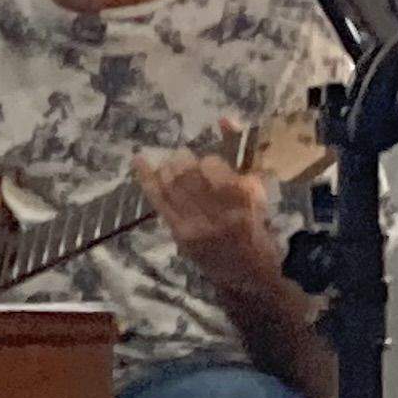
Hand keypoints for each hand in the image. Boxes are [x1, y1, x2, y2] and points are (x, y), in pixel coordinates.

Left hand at [136, 150, 280, 293]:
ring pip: (171, 182)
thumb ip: (241, 158)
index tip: (211, 166)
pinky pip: (159, 200)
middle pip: (188, 171)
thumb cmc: (257, 234)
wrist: (247, 277)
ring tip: (172, 165)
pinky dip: (147, 178)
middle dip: (184, 160)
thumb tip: (223, 120)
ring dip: (169, 168)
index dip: (209, 160)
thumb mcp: (259, 196)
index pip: (212, 164)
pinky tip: (138, 160)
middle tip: (186, 160)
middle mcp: (217, 210)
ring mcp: (196, 223)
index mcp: (242, 198)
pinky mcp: (180, 233)